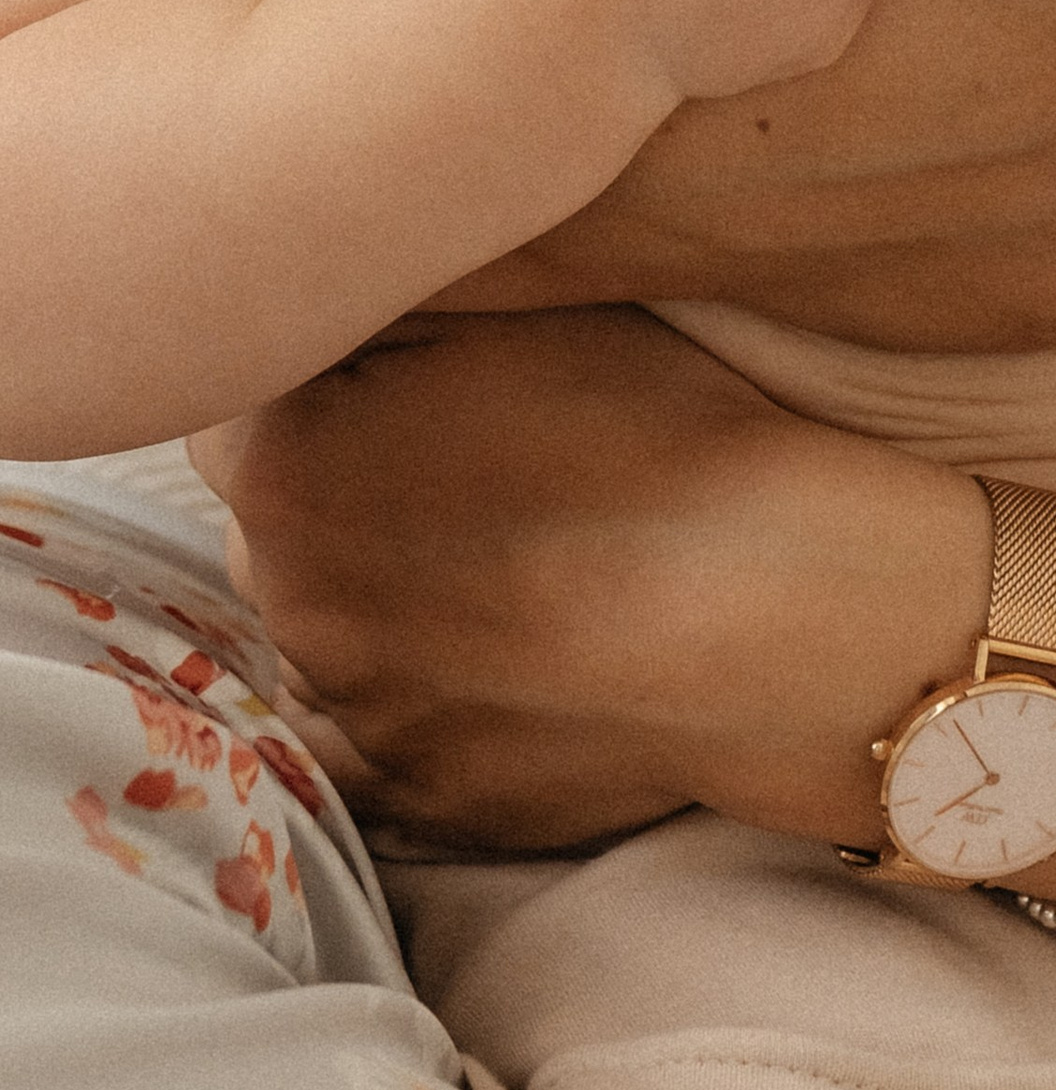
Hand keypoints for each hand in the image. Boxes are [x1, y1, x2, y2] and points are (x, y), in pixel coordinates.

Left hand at [196, 309, 987, 851]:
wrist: (783, 607)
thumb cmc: (665, 428)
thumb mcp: (519, 307)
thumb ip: (390, 308)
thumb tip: (341, 295)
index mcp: (287, 459)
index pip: (240, 398)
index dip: (328, 375)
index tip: (408, 369)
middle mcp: (288, 594)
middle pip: (279, 519)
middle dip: (345, 488)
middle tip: (477, 463)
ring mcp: (355, 708)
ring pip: (333, 629)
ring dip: (387, 593)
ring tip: (524, 558)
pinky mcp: (426, 795)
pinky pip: (382, 739)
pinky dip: (423, 698)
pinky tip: (512, 654)